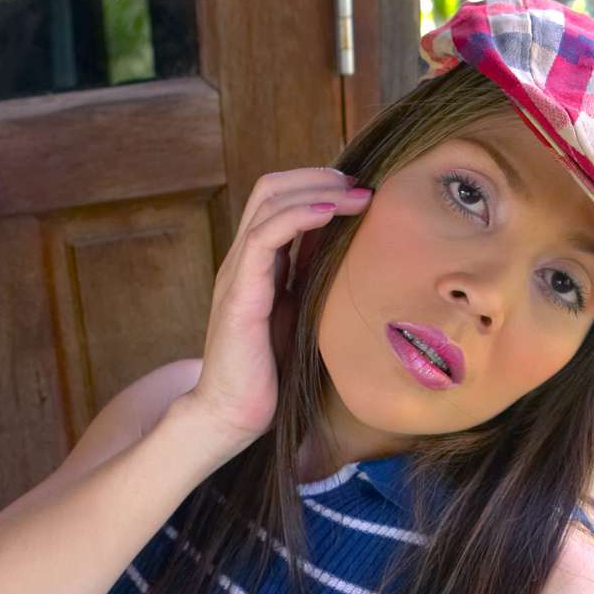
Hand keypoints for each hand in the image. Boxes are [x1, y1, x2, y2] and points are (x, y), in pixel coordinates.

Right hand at [187, 169, 371, 447]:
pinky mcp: (240, 294)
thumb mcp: (299, 319)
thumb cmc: (268, 377)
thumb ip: (311, 286)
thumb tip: (346, 259)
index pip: (278, 201)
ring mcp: (237, 274)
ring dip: (316, 188)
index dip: (316, 186)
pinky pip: (264, 237)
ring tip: (356, 193)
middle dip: (318, 176)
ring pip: (267, 202)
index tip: (358, 192)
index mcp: (257, 266)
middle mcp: (243, 261)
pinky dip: (299, 216)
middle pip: (271, 188)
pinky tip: (330, 212)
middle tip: (361, 184)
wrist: (232, 417)